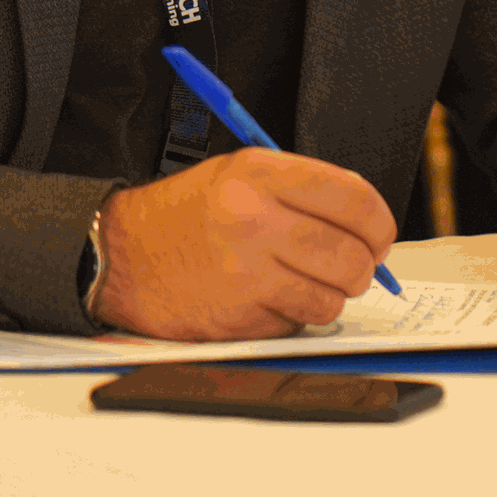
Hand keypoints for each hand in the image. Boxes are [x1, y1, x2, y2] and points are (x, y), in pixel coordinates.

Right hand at [90, 149, 395, 339]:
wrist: (117, 256)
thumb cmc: (182, 216)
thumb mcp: (238, 176)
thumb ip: (302, 192)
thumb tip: (366, 226)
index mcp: (260, 175)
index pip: (354, 198)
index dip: (379, 223)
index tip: (378, 236)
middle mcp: (254, 219)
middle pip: (352, 253)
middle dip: (364, 267)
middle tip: (355, 269)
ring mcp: (246, 271)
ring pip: (333, 295)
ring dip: (331, 296)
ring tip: (306, 284)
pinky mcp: (238, 315)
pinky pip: (298, 322)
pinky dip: (296, 316)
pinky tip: (272, 300)